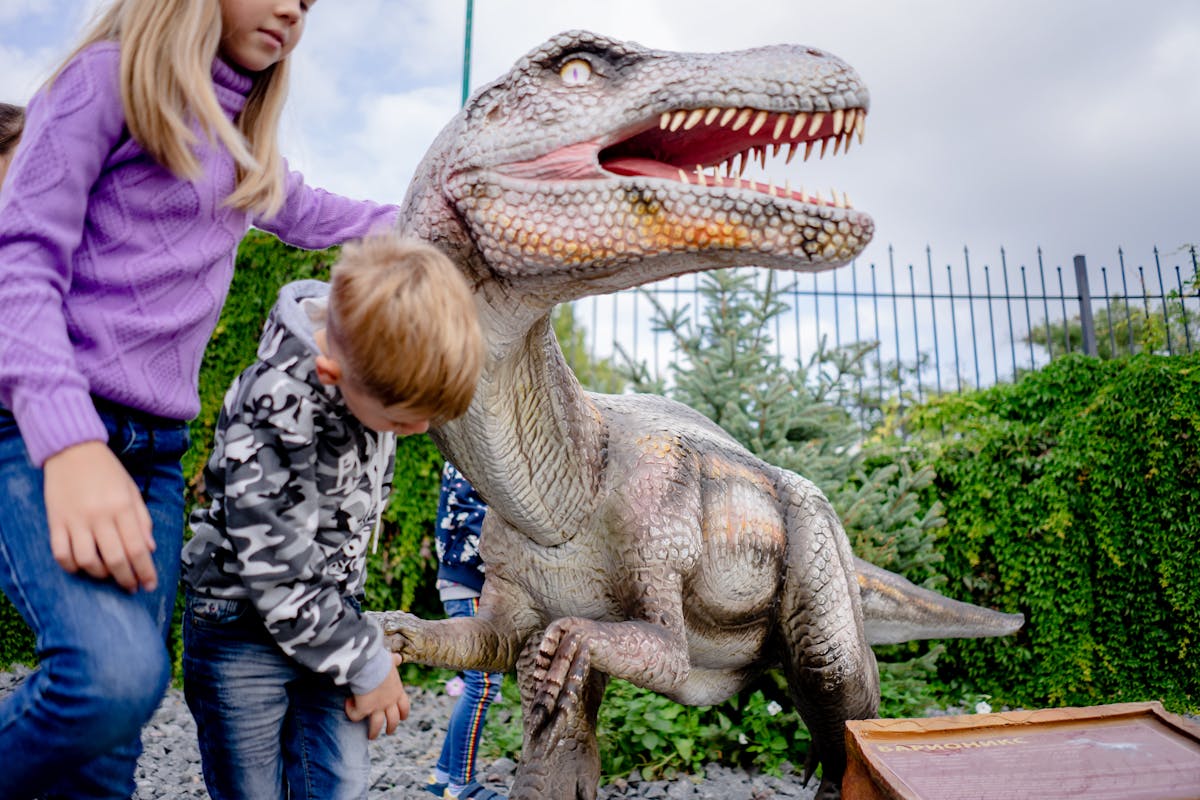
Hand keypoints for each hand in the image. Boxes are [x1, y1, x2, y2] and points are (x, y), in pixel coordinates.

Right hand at [43, 440, 156, 591]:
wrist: (72, 449)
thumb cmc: (107, 470)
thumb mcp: (132, 491)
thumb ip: (143, 520)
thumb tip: (150, 548)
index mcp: (123, 507)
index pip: (138, 548)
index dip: (145, 571)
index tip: (150, 584)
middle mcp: (100, 516)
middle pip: (115, 559)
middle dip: (126, 579)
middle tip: (132, 587)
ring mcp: (76, 520)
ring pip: (87, 561)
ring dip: (100, 574)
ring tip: (108, 574)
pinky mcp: (56, 521)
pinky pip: (61, 553)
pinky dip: (71, 566)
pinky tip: (81, 566)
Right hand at [344, 654, 408, 738]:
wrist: (370, 663)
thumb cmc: (379, 660)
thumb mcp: (390, 660)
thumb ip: (394, 661)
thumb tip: (398, 658)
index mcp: (397, 691)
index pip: (405, 706)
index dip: (403, 713)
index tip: (402, 717)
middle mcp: (389, 702)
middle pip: (394, 720)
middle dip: (391, 727)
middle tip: (388, 731)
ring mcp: (377, 707)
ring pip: (377, 726)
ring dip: (374, 732)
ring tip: (370, 736)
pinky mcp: (363, 709)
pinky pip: (355, 717)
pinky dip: (351, 712)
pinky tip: (348, 704)